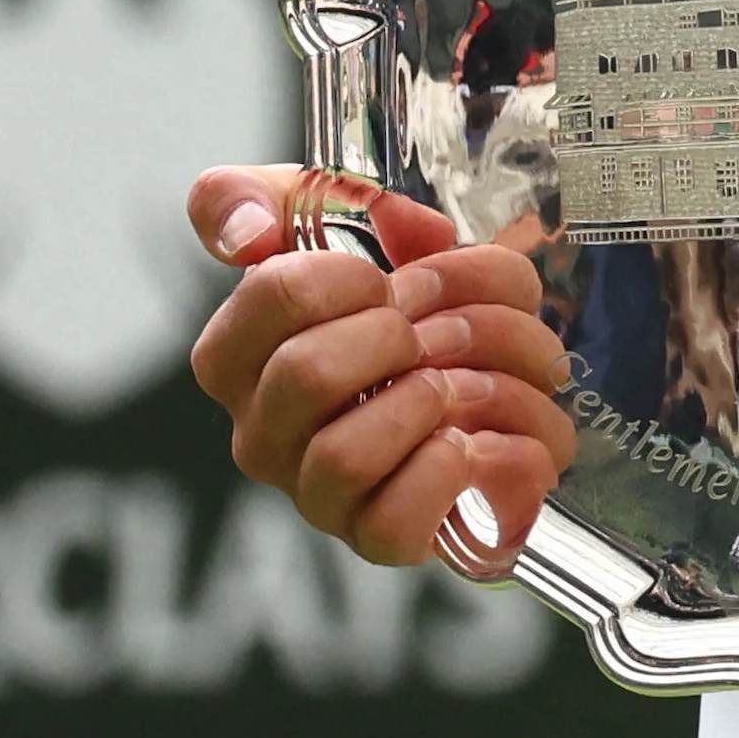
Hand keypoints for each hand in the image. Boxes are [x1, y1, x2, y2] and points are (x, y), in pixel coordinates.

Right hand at [186, 166, 573, 568]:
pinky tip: (486, 439)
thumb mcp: (343, 218)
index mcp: (242, 357)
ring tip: (473, 381)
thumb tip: (246, 233)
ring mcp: (318, 494)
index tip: (389, 279)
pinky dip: (459, 470)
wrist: (496, 374)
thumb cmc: (411, 299)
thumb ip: (268, 198)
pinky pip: (395, 522)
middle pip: (307, 375)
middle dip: (403, 334)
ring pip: (347, 456)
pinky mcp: (380, 539)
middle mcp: (263, 434)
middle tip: (446, 331)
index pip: (267, 298)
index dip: (347, 276)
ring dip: (439, 399)